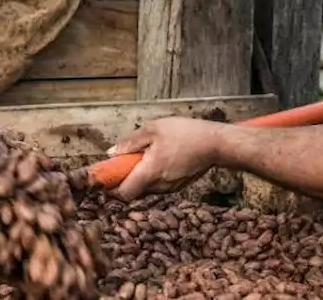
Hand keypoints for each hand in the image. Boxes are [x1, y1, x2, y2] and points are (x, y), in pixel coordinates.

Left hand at [107, 117, 224, 201]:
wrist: (216, 144)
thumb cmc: (186, 133)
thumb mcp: (153, 129)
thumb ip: (130, 142)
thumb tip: (112, 153)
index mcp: (150, 172)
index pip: (123, 194)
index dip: (111, 188)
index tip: (107, 177)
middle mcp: (159, 186)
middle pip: (133, 191)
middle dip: (124, 179)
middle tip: (124, 161)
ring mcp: (170, 188)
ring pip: (145, 188)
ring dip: (139, 176)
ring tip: (145, 155)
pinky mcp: (178, 186)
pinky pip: (157, 185)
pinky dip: (152, 176)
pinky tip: (159, 158)